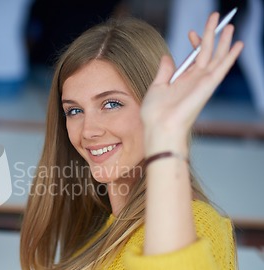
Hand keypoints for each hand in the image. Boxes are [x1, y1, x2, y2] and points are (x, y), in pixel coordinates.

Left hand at [141, 12, 243, 154]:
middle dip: (211, 34)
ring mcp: (202, 82)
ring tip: (229, 25)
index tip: (192, 32)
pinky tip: (238, 45)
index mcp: (183, 80)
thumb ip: (164, 71)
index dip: (194, 43)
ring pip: (216, 56)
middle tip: (214, 17)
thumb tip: (167, 56)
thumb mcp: (156, 87)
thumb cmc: (155, 114)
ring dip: (223, 41)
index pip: (193, 57)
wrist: (159, 127)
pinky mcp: (207, 86)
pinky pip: (221, 68)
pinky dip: (230, 56)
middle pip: (207, 52)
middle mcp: (195, 80)